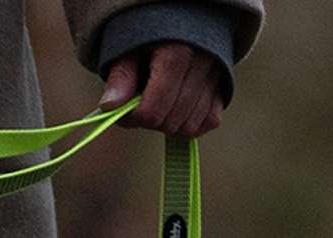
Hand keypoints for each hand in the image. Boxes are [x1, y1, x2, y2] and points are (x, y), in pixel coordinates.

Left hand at [98, 42, 224, 137]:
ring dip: (171, 125)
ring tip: (159, 106)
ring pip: (191, 127)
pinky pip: (210, 121)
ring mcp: (215, 78)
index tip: (125, 111)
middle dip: (152, 122)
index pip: (152, 111)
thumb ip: (121, 77)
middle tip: (141, 106)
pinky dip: (193, 123)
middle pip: (171, 122)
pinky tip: (178, 110)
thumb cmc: (149, 30)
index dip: (134, 118)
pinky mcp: (223, 88)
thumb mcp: (128, 45)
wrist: (180, 14)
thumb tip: (109, 107)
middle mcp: (200, 66)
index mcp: (175, 53)